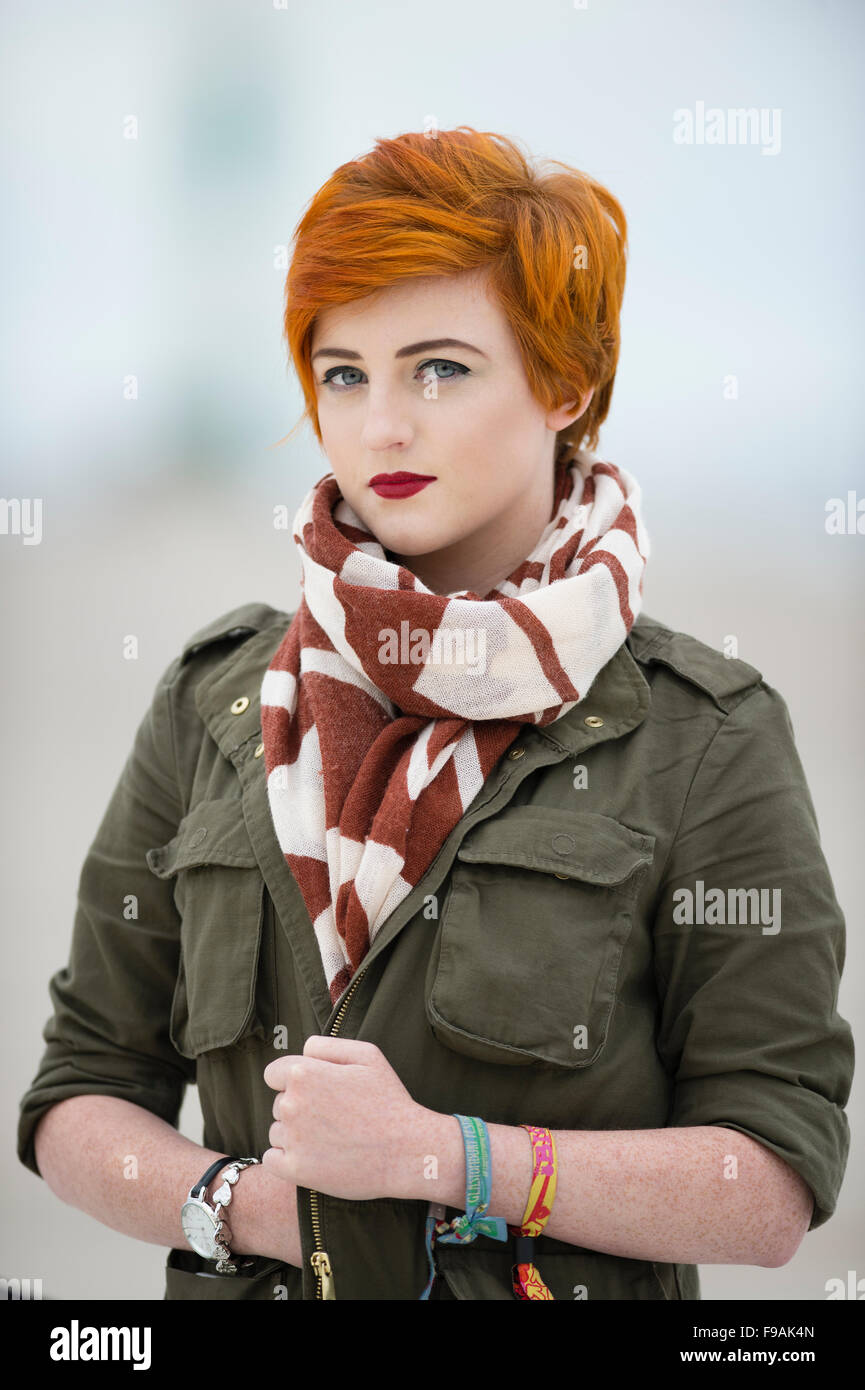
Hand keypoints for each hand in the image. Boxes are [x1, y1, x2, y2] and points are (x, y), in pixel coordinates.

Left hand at [261, 1035, 428, 1200]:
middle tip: (334, 1118)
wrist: (406, 1151)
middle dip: (299, 1109)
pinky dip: (286, 1160)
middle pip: (278, 1104)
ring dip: (295, 1136)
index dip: (295, 1082)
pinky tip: (314, 1157)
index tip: (317, 1093)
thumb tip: (303, 1050)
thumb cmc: (389, 1100)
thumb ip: (327, 1046)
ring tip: (331, 1139)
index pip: (274, 1074)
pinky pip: (271, 1160)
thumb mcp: (367, 1055)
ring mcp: (292, 1139)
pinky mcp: (294, 1170)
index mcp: (304, 1073)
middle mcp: (291, 1104)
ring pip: (277, 1132)